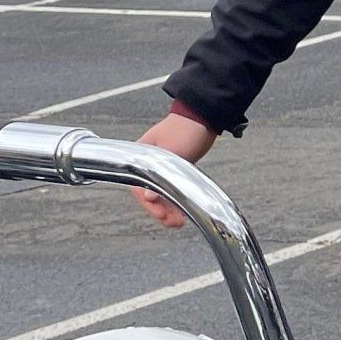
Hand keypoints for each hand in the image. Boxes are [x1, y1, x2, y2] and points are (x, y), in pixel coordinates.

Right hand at [131, 110, 215, 227]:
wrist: (203, 116)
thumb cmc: (186, 129)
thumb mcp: (172, 151)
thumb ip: (159, 173)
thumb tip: (147, 197)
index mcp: (141, 157)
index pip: (137, 187)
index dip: (148, 204)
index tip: (161, 214)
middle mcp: (148, 164)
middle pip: (147, 194)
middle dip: (159, 211)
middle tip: (173, 223)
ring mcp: (160, 166)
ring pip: (159, 194)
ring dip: (167, 209)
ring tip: (179, 222)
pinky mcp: (173, 168)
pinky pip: (168, 189)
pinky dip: (174, 201)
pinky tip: (182, 210)